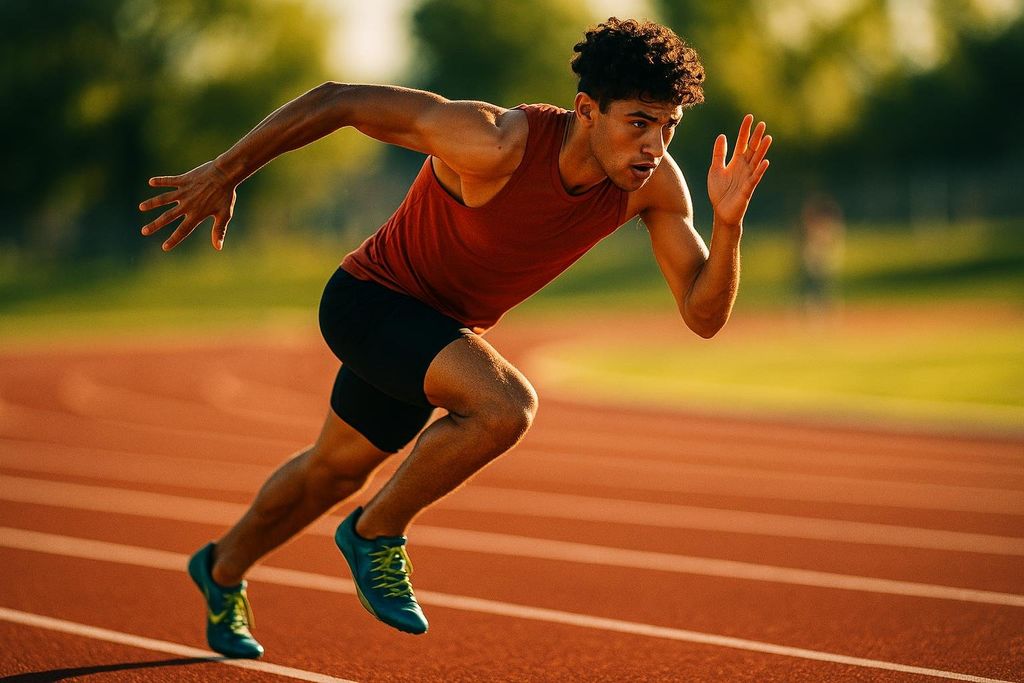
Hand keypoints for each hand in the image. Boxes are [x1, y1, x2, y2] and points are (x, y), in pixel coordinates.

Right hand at [138, 160, 236, 250]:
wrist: (225, 174)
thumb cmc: (226, 195)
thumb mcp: (224, 214)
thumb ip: (219, 230)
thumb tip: (218, 247)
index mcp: (197, 214)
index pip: (183, 230)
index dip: (174, 239)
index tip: (165, 247)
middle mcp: (187, 204)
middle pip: (168, 217)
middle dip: (155, 225)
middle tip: (144, 231)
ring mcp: (184, 192)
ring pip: (164, 199)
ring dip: (152, 203)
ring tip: (141, 207)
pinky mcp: (184, 180)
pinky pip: (169, 181)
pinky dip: (160, 181)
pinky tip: (151, 182)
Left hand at [707, 114, 771, 228]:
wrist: (721, 212)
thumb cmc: (719, 192)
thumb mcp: (715, 169)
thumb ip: (719, 154)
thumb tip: (722, 135)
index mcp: (736, 162)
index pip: (742, 142)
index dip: (745, 130)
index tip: (749, 117)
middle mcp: (744, 167)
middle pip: (752, 149)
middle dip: (756, 137)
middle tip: (762, 123)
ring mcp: (748, 177)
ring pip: (756, 161)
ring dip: (762, 150)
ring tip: (768, 138)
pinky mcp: (748, 189)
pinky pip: (755, 178)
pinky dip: (760, 170)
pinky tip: (765, 162)